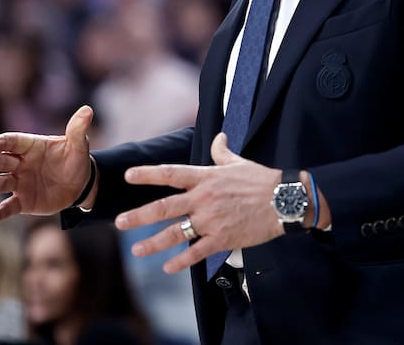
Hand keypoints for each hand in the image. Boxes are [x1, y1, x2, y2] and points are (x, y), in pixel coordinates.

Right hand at [0, 105, 94, 224]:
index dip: (3, 142)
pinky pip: (8, 208)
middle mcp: (20, 163)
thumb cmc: (75, 160)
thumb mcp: (79, 145)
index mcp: (30, 146)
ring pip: (1, 183)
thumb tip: (88, 109)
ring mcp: (20, 183)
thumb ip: (78, 129)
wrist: (80, 185)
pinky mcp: (23, 202)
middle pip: (3, 161)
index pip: (13, 141)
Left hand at [115, 133, 283, 273]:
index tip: (128, 175)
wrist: (284, 200)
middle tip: (119, 223)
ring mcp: (212, 220)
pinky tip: (168, 268)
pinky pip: (196, 252)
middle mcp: (204, 198)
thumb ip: (222, 151)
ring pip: (175, 233)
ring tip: (136, 250)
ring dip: (153, 243)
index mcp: (206, 177)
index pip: (171, 173)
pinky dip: (180, 262)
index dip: (148, 174)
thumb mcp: (238, 162)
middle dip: (139, 216)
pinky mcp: (222, 239)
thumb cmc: (261, 179)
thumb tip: (218, 137)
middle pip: (164, 207)